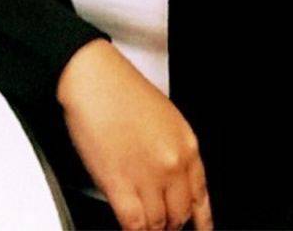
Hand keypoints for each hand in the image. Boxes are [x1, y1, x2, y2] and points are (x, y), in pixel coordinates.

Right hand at [57, 39, 212, 229]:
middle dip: (170, 223)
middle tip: (160, 222)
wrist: (92, 77)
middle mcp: (173, 164)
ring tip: (142, 223)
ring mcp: (149, 177)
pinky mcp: (120, 185)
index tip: (194, 226)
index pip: (200, 197)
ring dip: (150, 226)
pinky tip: (129, 226)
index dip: (197, 219)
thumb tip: (170, 180)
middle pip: (179, 214)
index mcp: (187, 145)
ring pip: (157, 223)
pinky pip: (134, 224)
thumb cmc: (119, 89)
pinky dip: (133, 229)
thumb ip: (173, 150)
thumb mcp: (164, 116)